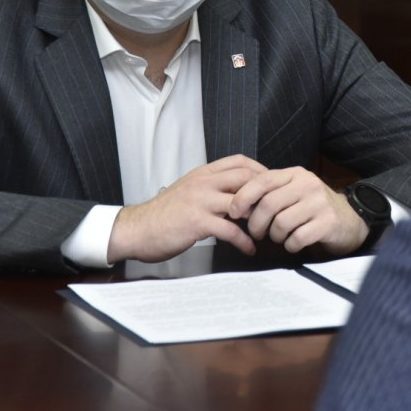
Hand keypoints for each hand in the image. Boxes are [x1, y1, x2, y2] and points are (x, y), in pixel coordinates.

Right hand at [106, 155, 266, 262]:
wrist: (137, 229)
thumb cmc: (163, 213)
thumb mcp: (188, 190)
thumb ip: (210, 187)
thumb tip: (236, 191)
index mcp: (202, 173)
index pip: (239, 161)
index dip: (260, 171)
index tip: (270, 185)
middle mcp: (203, 183)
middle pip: (245, 177)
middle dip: (264, 192)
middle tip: (273, 207)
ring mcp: (200, 201)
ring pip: (241, 200)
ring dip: (258, 216)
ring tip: (265, 229)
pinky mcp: (197, 222)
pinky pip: (230, 230)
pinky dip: (244, 241)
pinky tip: (249, 248)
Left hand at [228, 168, 368, 254]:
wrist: (350, 219)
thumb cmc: (314, 208)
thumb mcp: (294, 192)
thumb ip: (270, 193)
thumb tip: (237, 203)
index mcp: (295, 174)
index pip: (262, 180)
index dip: (243, 196)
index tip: (233, 211)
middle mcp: (308, 184)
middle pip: (268, 204)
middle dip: (256, 223)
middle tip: (257, 233)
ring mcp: (319, 203)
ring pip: (281, 223)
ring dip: (275, 236)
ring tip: (280, 237)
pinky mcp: (328, 223)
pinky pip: (297, 238)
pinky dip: (290, 245)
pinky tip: (294, 243)